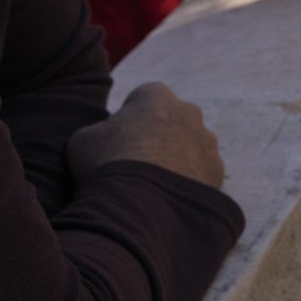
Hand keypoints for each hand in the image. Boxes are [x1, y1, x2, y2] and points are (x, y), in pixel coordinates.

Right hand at [69, 82, 225, 189]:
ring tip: (152, 185)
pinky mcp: (217, 170)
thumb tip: (105, 135)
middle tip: (137, 163)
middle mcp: (189, 112)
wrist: (140, 203)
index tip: (119, 137)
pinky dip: (189, 183)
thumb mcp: (83, 141)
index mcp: (156, 97)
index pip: (144, 97)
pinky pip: (202, 173)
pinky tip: (168, 199)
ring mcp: (207, 142)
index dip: (130, 116)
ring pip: (191, 147)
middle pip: (173, 120)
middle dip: (159, 136)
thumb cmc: (106, 164)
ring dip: (176, 160)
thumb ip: (98, 130)